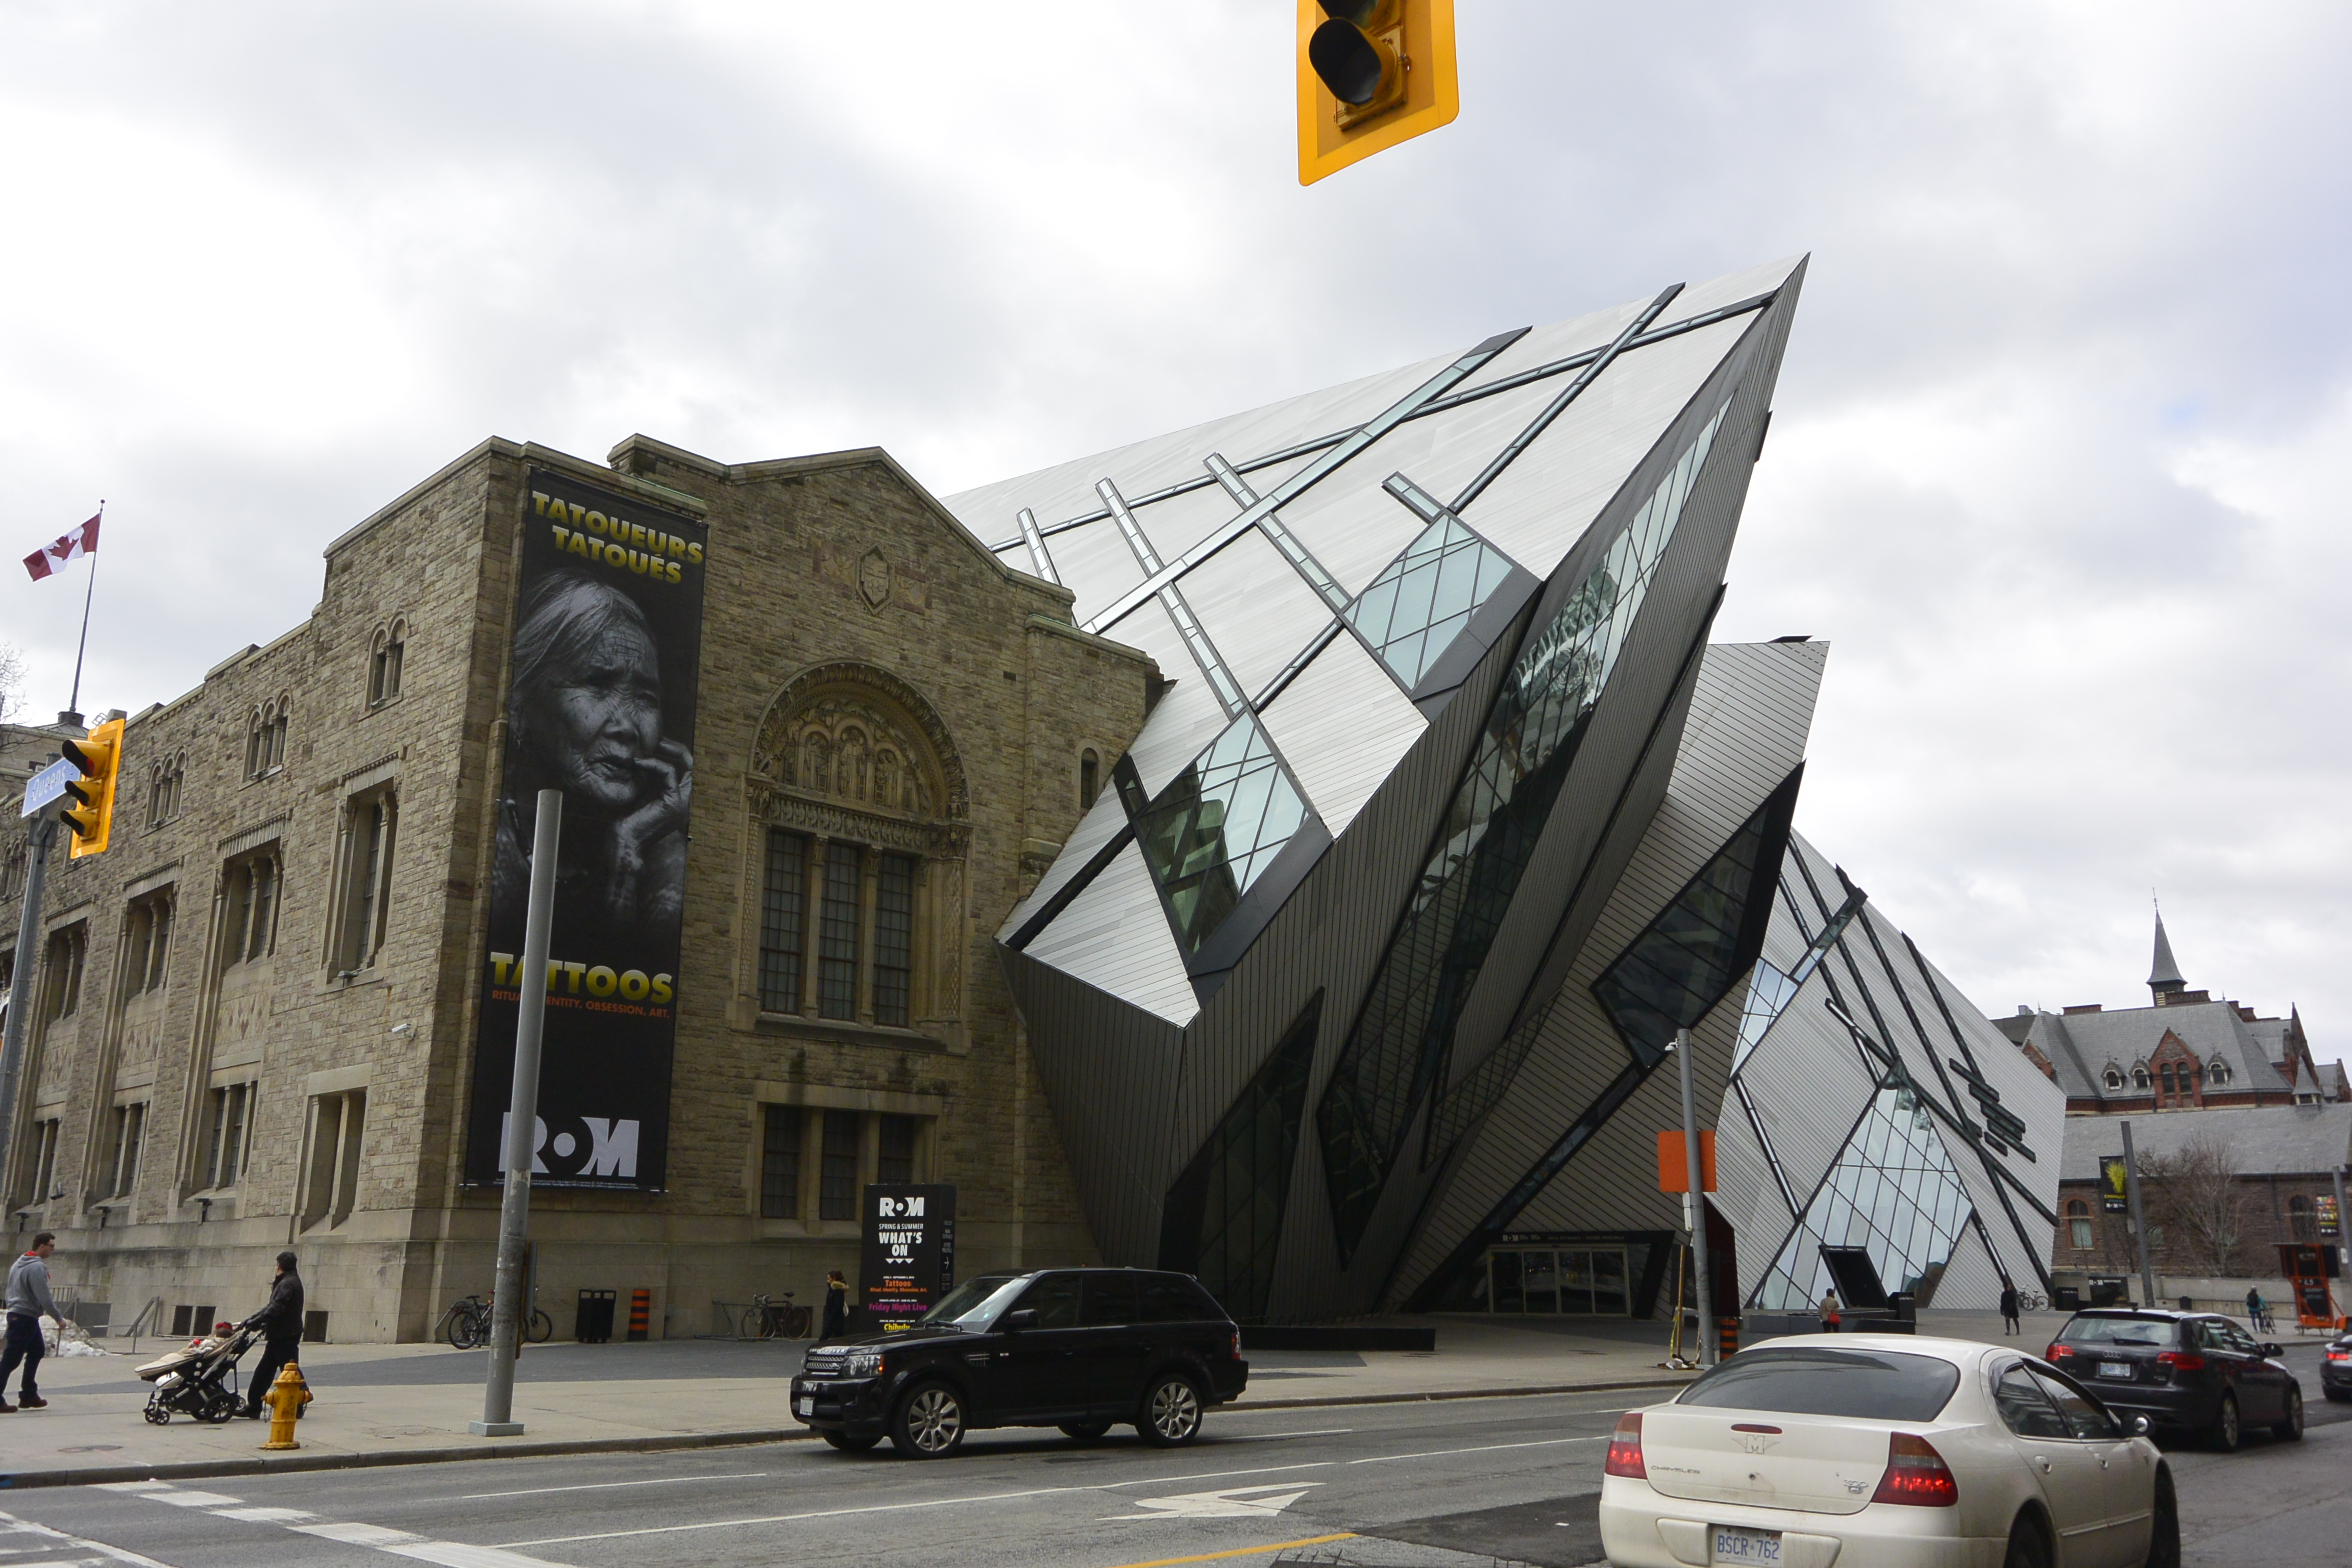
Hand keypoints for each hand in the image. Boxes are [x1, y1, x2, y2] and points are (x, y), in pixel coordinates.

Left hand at [606, 738, 692, 922]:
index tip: (656, 743)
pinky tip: (638, 763)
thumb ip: (645, 781)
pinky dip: (654, 764)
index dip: (675, 753)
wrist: (624, 845)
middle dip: (676, 748)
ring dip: (666, 751)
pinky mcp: (672, 802)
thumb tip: (637, 758)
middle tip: (658, 738)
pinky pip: (669, 773)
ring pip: (686, 766)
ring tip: (649, 746)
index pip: (686, 769)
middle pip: (692, 765)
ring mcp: (682, 803)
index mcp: (676, 799)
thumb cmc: (625, 825)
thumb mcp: (637, 796)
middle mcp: (684, 801)